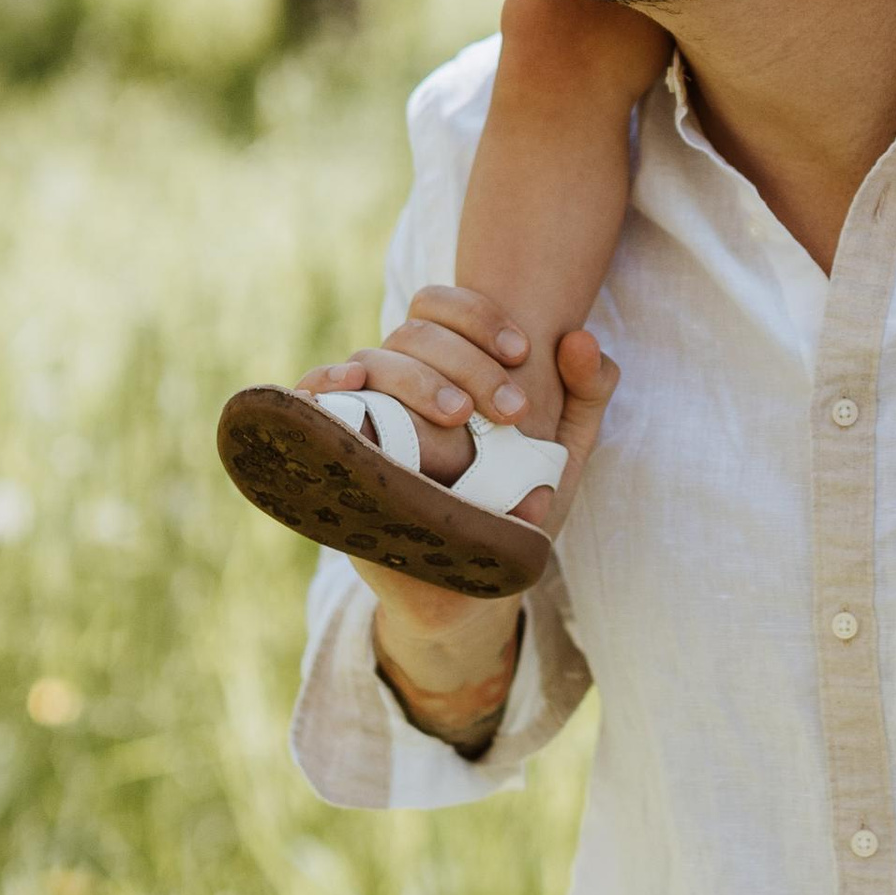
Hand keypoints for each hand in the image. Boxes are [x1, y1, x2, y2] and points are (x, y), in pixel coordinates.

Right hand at [295, 319, 620, 732]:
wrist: (472, 588)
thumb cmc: (515, 508)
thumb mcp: (562, 454)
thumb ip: (586, 393)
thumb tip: (579, 339)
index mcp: (448, 365)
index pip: (446, 306)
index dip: (480, 315)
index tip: (522, 353)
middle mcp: (400, 379)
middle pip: (415, 332)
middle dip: (467, 360)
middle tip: (512, 410)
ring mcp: (363, 412)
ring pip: (372, 359)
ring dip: (416, 378)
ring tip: (459, 416)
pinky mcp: (334, 451)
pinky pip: (309, 399)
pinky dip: (322, 381)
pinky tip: (350, 384)